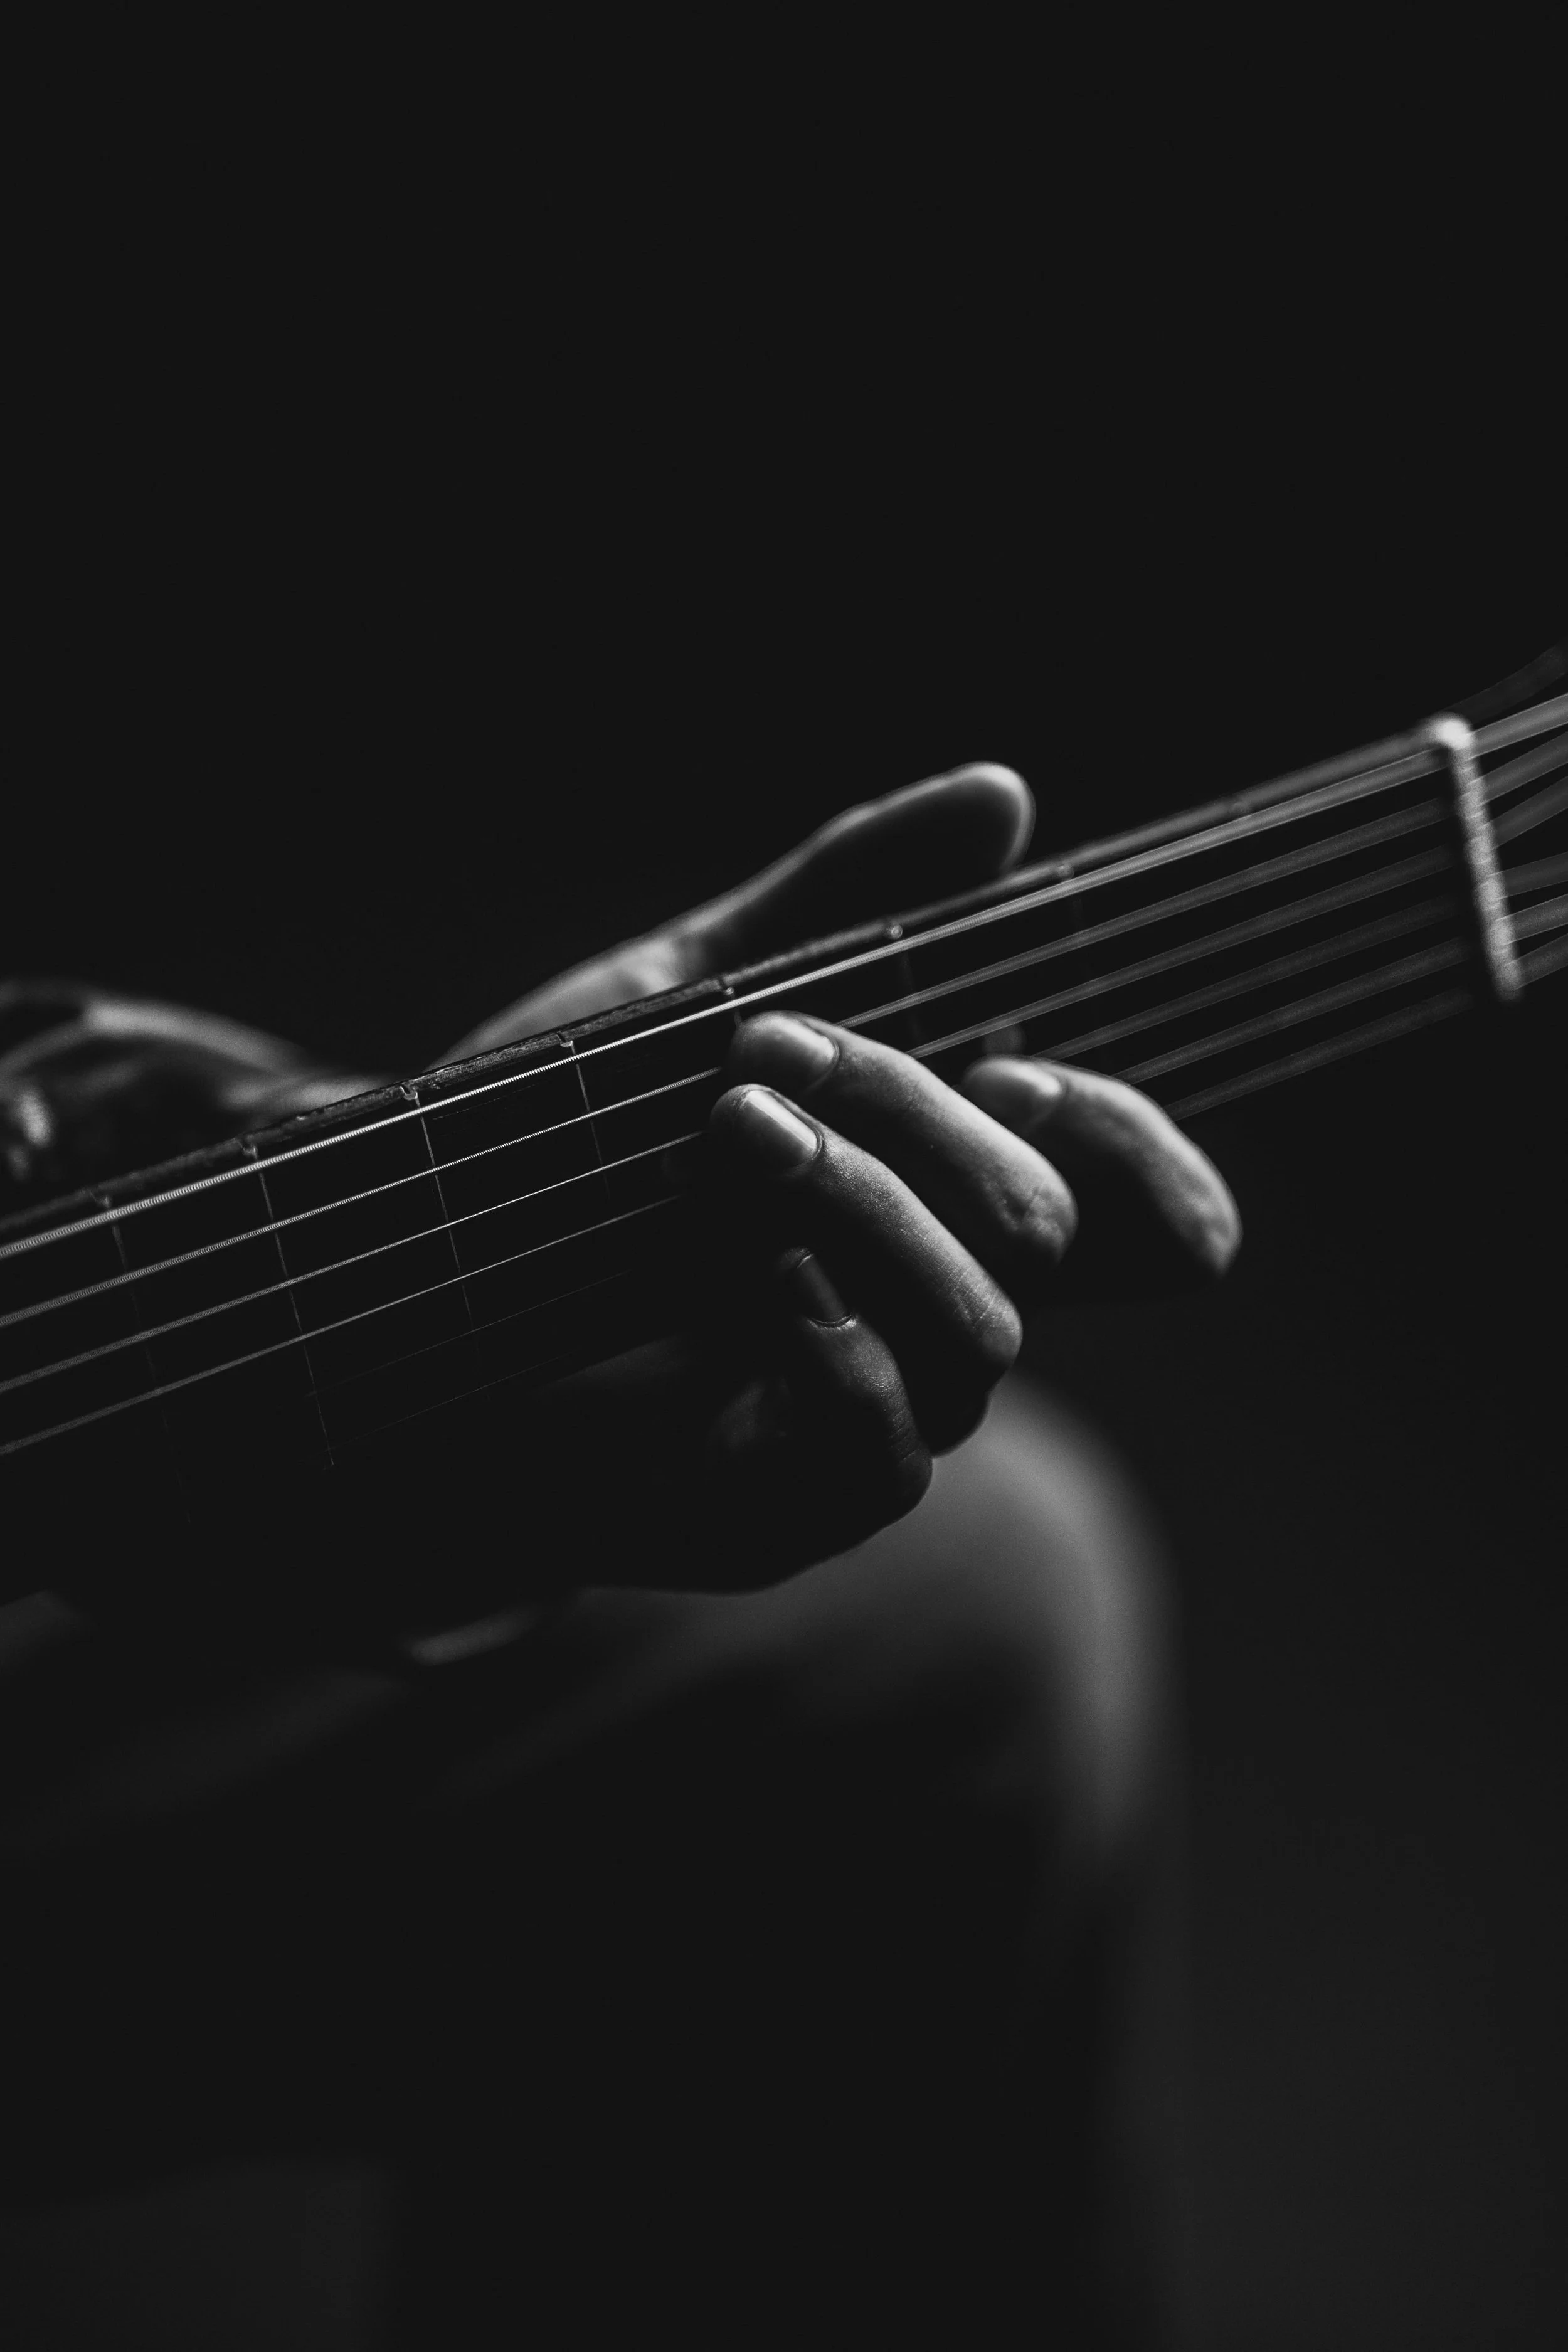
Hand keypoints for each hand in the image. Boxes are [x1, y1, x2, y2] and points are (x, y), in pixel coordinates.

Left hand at [440, 764, 1238, 1598]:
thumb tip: (1003, 793)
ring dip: (866, 1208)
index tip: (1024, 1064)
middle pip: (1043, 1232)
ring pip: (981, 1333)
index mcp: (930, 1203)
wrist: (388, 1282)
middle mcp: (924, 1314)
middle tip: (762, 1056)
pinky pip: (887, 1455)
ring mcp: (867, 1417)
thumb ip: (841, 902)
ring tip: (725, 1134)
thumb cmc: (543, 1153)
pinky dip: (836, 1351)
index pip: (1141, 1212)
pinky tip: (750, 1274)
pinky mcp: (784, 1507)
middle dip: (918, 1119)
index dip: (1137, 1149)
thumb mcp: (685, 997)